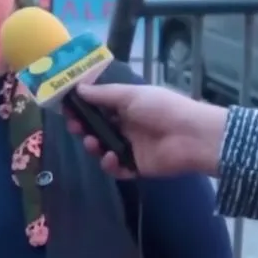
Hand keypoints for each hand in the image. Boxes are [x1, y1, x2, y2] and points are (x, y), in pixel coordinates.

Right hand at [65, 83, 228, 178]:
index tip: (66, 107)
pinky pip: (117, 169)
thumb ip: (104, 95)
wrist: (190, 136)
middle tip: (74, 127)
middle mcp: (128, 126)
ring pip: (103, 149)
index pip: (99, 106)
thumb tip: (78, 88)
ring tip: (92, 143)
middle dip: (83, 128)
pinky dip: (110, 165)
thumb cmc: (162, 108)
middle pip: (98, 129)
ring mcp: (132, 147)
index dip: (83, 107)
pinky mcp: (137, 167)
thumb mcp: (131, 95)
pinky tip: (112, 158)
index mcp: (128, 105)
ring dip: (94, 146)